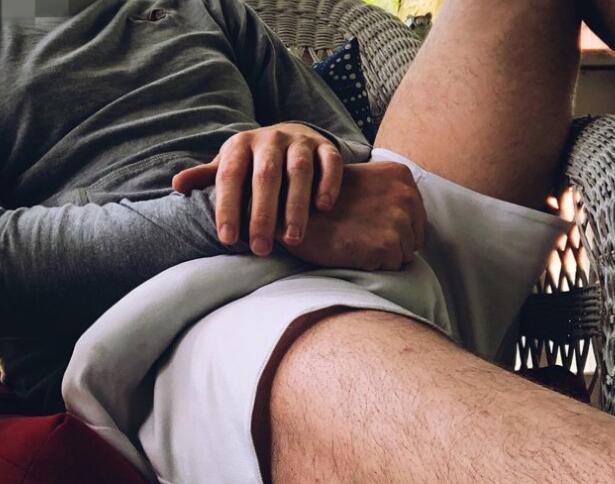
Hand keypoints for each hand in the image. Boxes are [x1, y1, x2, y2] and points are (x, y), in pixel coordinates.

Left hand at [171, 123, 343, 255]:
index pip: (230, 176)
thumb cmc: (253, 161)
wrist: (290, 135)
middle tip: (261, 249)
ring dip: (296, 205)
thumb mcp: (230, 164)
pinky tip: (324, 208)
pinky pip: (329, 162)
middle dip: (262, 214)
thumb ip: (208, 177)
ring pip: (299, 170)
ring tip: (292, 239)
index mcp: (240, 145)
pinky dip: (328, 183)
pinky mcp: (325, 146)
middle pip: (265, 175)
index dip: (227, 207)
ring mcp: (299, 141)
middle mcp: (269, 139)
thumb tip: (177, 185)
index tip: (227, 239)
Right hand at [278, 161, 425, 270]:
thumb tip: (410, 219)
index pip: (416, 217)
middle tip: (359, 234)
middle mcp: (405, 195)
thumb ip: (388, 193)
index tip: (368, 225)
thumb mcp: (363, 182)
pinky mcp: (387, 245)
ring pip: (404, 254)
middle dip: (390, 242)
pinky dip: (373, 265)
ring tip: (355, 242)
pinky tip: (353, 251)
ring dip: (381, 255)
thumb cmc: (323, 203)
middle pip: (413, 236)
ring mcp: (398, 220)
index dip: (393, 228)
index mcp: (401, 175)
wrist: (295, 215)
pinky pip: (392, 267)